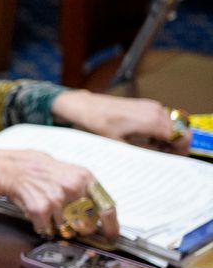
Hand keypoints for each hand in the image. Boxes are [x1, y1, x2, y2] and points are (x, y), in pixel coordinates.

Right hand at [0, 148, 119, 240]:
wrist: (12, 168)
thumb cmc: (40, 171)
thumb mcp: (70, 174)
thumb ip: (87, 192)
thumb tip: (102, 218)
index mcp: (84, 178)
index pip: (107, 207)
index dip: (111, 226)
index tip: (111, 236)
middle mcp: (73, 188)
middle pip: (88, 224)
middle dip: (80, 229)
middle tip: (71, 224)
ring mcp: (57, 199)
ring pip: (67, 230)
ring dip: (59, 227)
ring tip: (50, 214)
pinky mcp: (41, 209)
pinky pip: (48, 230)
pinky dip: (44, 228)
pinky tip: (39, 216)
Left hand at [53, 90, 187, 153]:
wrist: (86, 107)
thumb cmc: (100, 125)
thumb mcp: (121, 146)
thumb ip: (145, 153)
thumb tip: (161, 163)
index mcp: (152, 121)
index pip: (182, 136)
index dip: (181, 150)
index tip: (172, 160)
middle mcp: (156, 111)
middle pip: (180, 131)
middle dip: (175, 145)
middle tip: (162, 156)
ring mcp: (152, 106)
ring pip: (173, 125)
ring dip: (168, 138)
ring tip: (153, 149)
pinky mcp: (147, 104)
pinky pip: (163, 119)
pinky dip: (161, 130)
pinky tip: (147, 139)